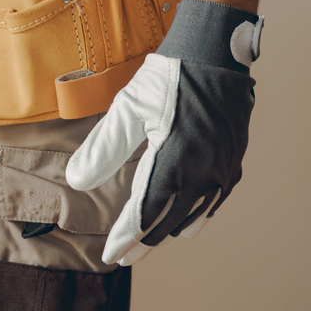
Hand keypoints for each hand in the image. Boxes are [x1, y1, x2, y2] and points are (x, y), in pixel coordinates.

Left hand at [66, 0, 262, 265]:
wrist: (214, 53)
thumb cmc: (166, 78)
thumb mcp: (127, 110)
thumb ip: (102, 149)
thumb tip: (76, 181)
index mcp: (175, 161)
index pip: (145, 214)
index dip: (125, 238)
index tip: (109, 256)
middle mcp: (203, 172)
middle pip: (168, 222)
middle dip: (143, 242)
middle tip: (122, 256)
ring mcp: (223, 169)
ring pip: (194, 216)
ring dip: (168, 231)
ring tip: (147, 241)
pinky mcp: (234, 161)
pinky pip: (214, 201)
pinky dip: (196, 216)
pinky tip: (185, 220)